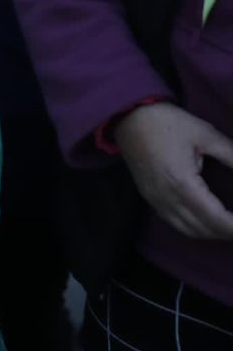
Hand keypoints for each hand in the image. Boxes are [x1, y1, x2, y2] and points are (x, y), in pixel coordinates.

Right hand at [115, 102, 232, 240]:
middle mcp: (167, 198)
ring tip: (228, 226)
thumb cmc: (166, 122)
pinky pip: (174, 222)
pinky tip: (206, 219)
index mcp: (182, 183)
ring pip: (187, 230)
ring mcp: (155, 199)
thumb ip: (231, 155)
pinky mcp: (149, 197)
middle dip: (227, 232)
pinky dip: (194, 227)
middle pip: (202, 230)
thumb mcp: (205, 134)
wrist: (127, 116)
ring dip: (211, 233)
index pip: (216, 219)